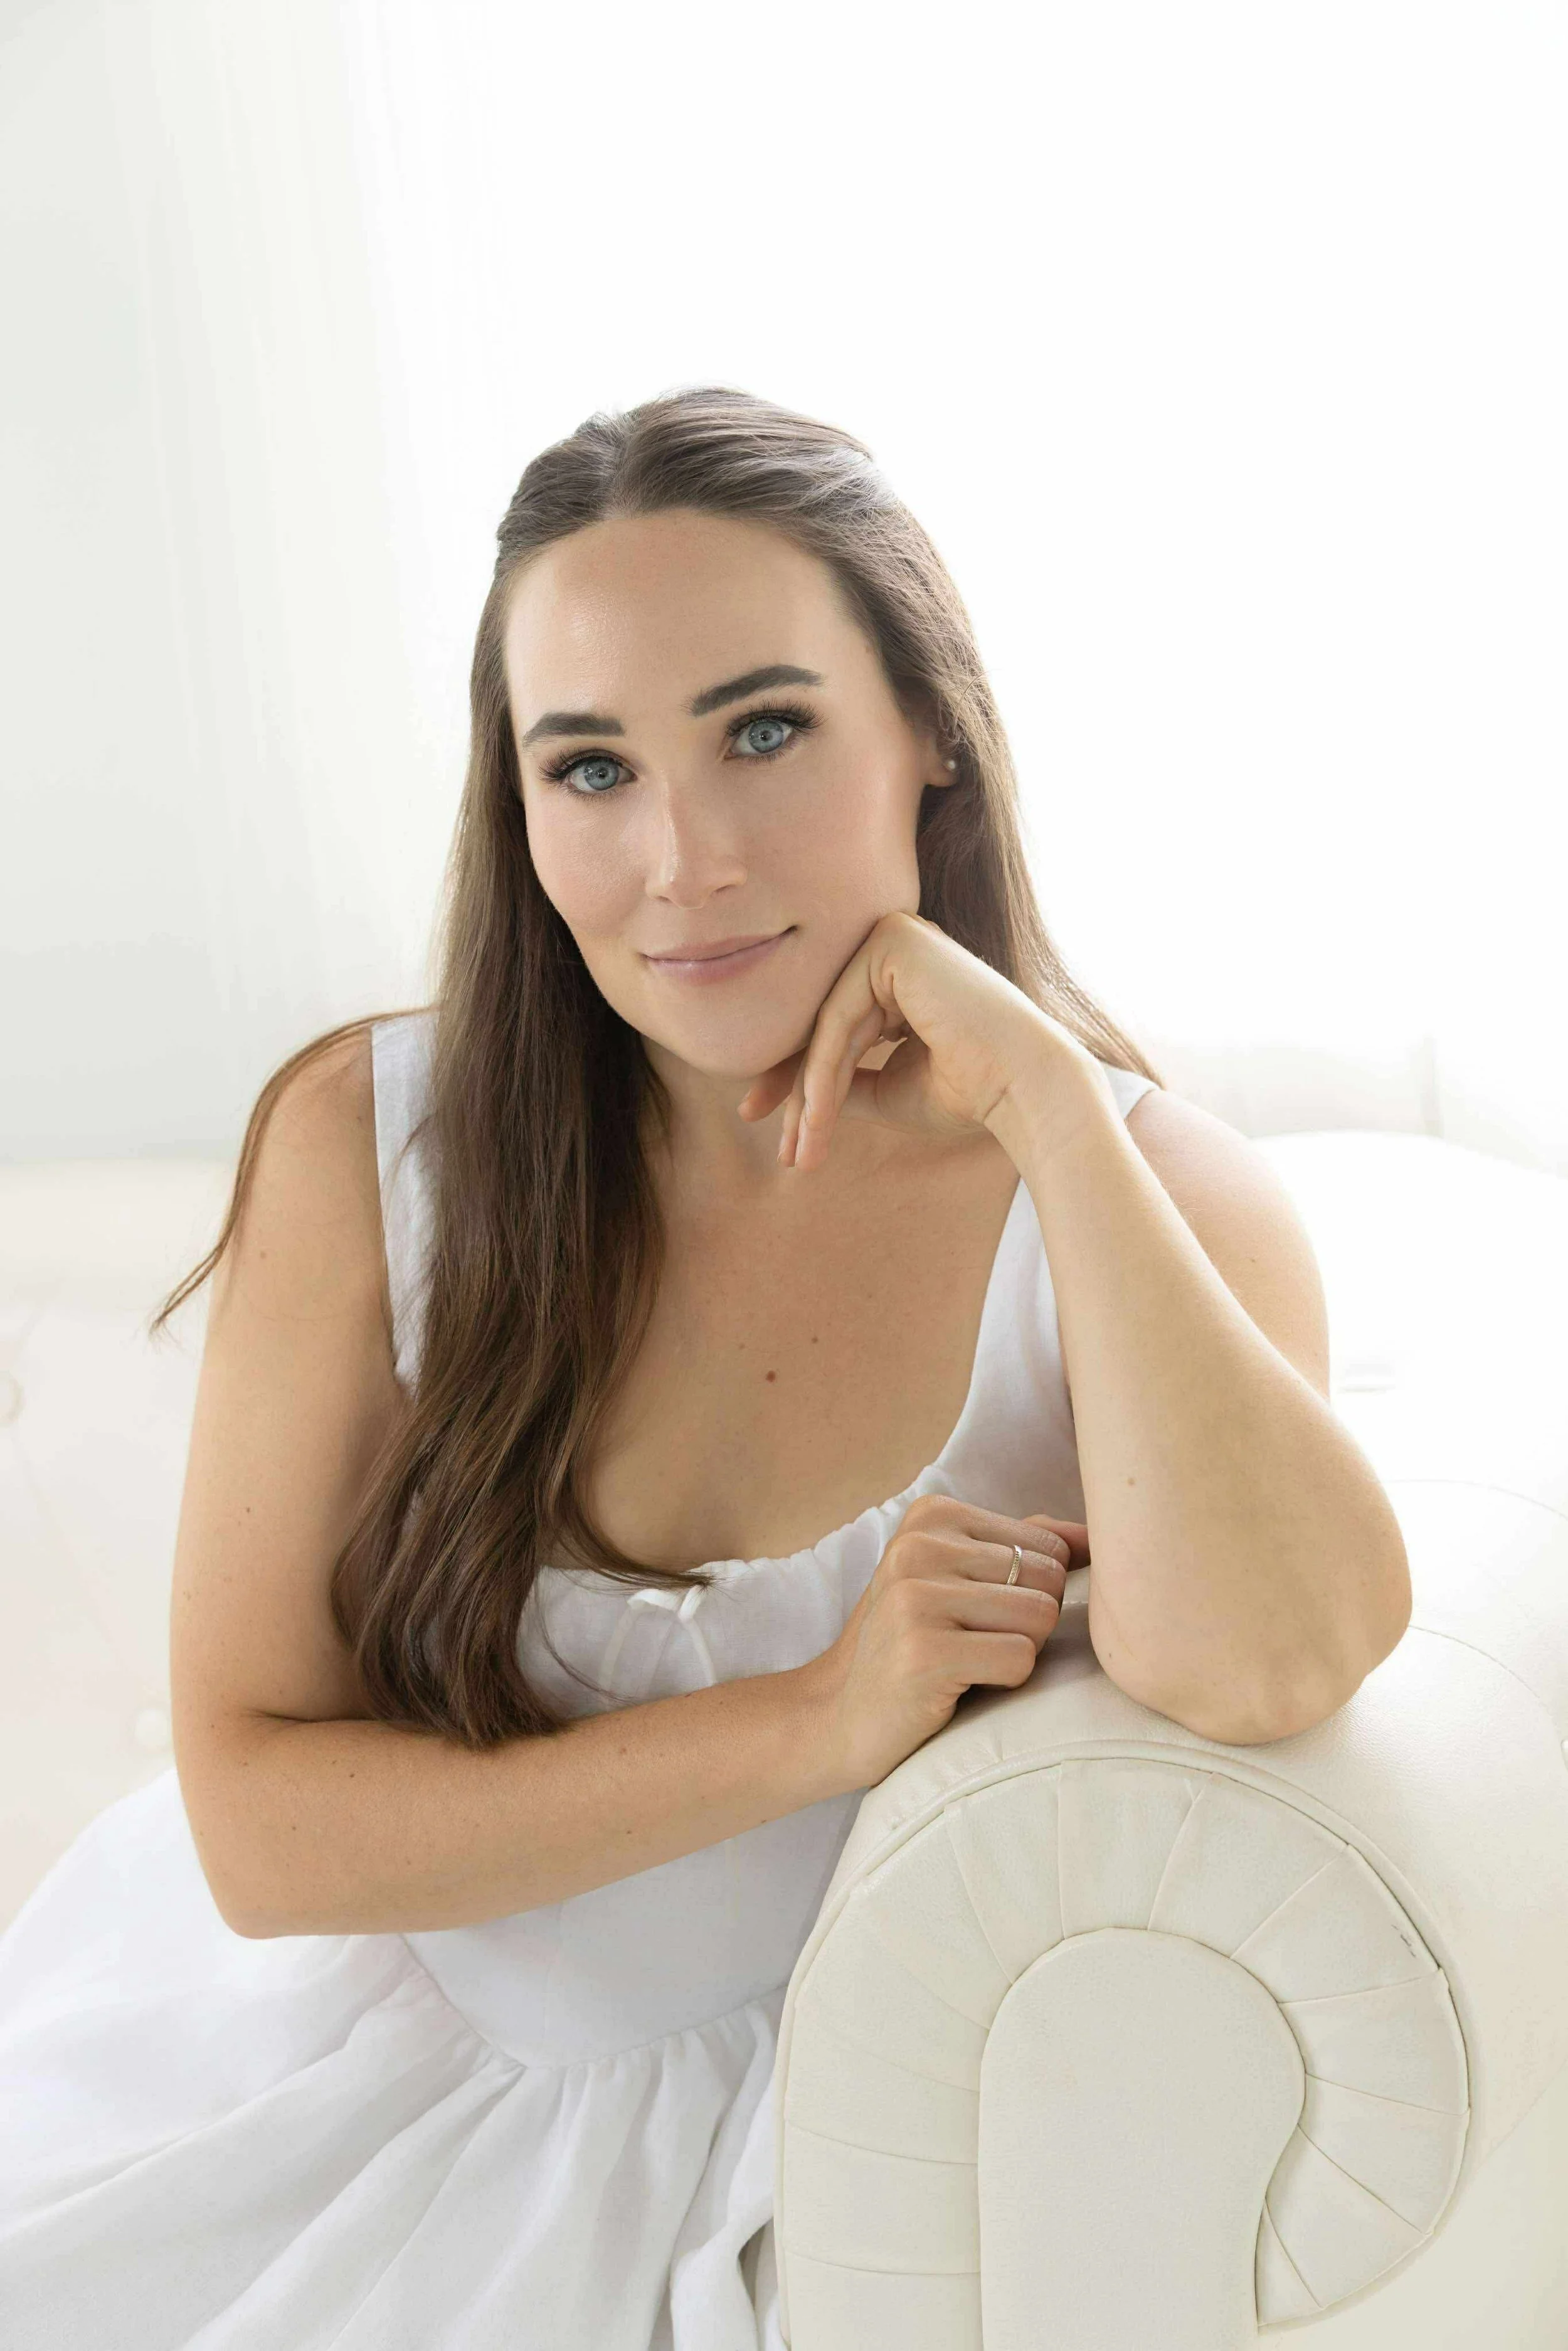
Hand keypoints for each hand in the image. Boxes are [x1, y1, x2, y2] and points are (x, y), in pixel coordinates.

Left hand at [737, 909, 1094, 1172]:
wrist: (1026, 1087)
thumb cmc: (970, 1093)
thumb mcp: (890, 1089)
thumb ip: (844, 1082)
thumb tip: (793, 1094)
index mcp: (901, 976)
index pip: (834, 1026)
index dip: (799, 1080)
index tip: (772, 1128)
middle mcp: (896, 948)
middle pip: (823, 1024)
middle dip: (793, 1090)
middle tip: (780, 1148)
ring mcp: (894, 936)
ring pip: (826, 1027)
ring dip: (808, 1095)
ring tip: (800, 1150)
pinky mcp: (893, 942)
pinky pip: (838, 1018)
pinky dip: (823, 1074)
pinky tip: (816, 1119)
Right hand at [799, 1492, 1089, 1795]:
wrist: (837, 1715)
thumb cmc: (913, 1644)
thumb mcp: (955, 1577)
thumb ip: (1022, 1546)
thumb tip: (1096, 1535)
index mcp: (932, 1515)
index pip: (1048, 1545)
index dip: (1031, 1592)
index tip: (976, 1614)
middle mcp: (919, 1546)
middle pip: (1049, 1579)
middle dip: (1027, 1622)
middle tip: (972, 1642)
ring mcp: (916, 1597)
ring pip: (1041, 1617)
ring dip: (1017, 1652)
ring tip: (966, 1661)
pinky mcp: (923, 1651)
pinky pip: (1021, 1659)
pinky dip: (1002, 1681)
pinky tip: (957, 1685)